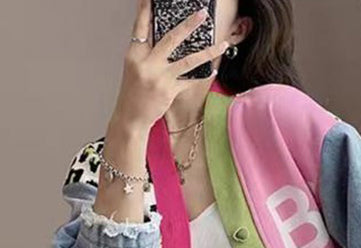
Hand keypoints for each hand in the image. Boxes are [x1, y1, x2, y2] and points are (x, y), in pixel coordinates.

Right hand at [111, 0, 229, 131]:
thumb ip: (147, 52)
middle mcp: (147, 64)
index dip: (146, 11)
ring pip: (188, 60)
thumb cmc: (133, 93)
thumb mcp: (134, 68)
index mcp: (135, 54)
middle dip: (188, 25)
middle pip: (170, 39)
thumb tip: (163, 38)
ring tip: (222, 45)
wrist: (130, 116)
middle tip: (201, 14)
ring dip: (207, 52)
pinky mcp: (169, 90)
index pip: (141, 27)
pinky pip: (190, 80)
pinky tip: (213, 70)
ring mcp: (160, 77)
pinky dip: (202, 75)